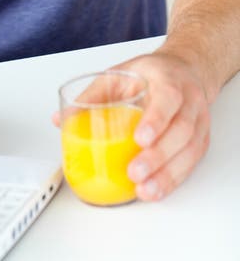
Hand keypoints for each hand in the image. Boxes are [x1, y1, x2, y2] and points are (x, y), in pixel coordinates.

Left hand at [52, 50, 210, 200]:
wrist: (184, 70)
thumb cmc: (150, 73)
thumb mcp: (118, 74)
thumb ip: (91, 96)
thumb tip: (61, 120)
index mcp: (167, 79)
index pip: (167, 98)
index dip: (156, 120)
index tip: (139, 138)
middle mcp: (188, 100)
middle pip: (180, 130)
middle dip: (158, 156)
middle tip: (135, 171)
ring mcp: (197, 121)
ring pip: (189, 150)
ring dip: (167, 174)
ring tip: (144, 189)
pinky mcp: (200, 140)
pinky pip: (191, 163)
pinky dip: (173, 180)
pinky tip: (155, 190)